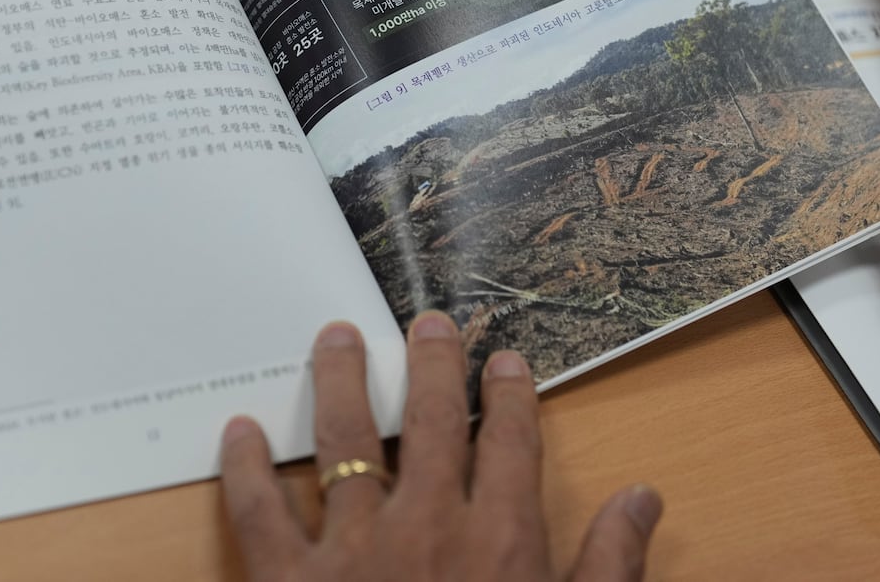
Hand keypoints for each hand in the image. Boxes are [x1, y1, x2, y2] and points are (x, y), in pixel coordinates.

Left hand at [219, 313, 661, 580]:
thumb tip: (643, 498)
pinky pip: (259, 513)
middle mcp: (425, 527)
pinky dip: (244, 470)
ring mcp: (352, 552)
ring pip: (342, 443)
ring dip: (339, 382)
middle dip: (430, 365)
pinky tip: (237, 432)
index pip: (508, 442)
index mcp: (498, 541)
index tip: (504, 359)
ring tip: (337, 338)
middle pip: (428, 421)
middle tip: (426, 322)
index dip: (508, 394)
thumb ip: (610, 565)